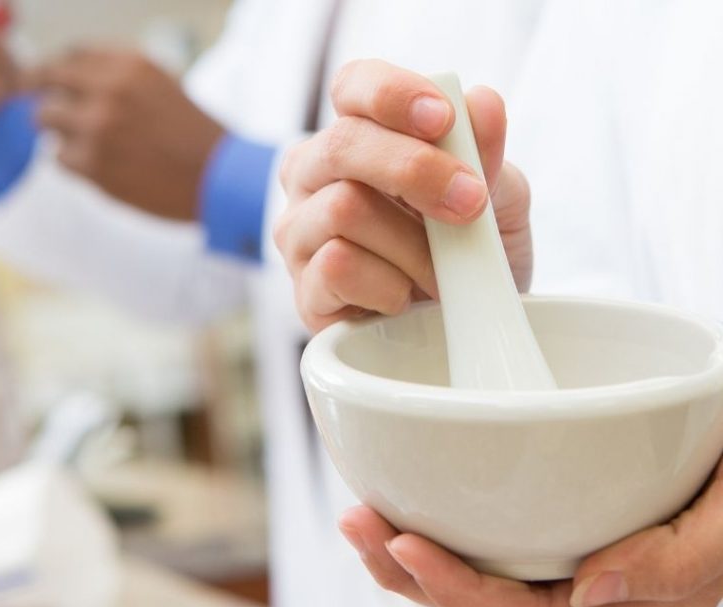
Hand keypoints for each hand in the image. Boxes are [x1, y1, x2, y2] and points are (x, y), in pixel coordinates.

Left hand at [32, 48, 225, 219]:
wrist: (216, 178)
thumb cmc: (191, 134)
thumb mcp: (160, 83)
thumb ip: (116, 75)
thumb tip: (67, 77)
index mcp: (128, 64)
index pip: (70, 55)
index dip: (53, 69)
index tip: (44, 82)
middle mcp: (109, 90)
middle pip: (46, 80)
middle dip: (46, 97)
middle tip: (46, 114)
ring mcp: (97, 127)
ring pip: (46, 120)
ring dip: (60, 132)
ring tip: (88, 145)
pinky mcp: (93, 165)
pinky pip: (59, 159)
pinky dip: (73, 164)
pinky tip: (101, 167)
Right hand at [273, 60, 532, 332]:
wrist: (467, 328)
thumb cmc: (469, 250)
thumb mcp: (497, 196)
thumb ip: (486, 152)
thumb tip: (480, 103)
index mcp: (356, 137)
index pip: (353, 87)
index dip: (393, 95)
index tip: (442, 119)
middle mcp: (313, 178)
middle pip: (342, 145)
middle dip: (414, 170)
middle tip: (469, 203)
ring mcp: (300, 235)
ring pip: (342, 209)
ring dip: (412, 245)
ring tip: (441, 272)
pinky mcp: (303, 291)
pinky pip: (337, 268)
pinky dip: (388, 285)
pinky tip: (404, 299)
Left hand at [338, 457, 722, 606]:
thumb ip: (678, 562)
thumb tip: (591, 590)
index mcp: (632, 600)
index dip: (456, 587)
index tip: (401, 543)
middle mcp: (593, 588)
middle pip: (486, 598)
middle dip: (410, 570)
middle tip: (354, 524)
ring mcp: (574, 556)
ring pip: (480, 571)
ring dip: (411, 550)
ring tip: (358, 517)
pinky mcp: (561, 520)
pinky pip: (492, 539)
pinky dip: (441, 526)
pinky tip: (401, 507)